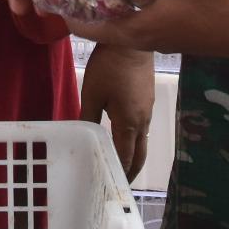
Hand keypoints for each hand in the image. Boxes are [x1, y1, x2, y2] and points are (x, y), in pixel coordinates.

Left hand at [79, 44, 155, 179]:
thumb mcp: (91, 93)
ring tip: (120, 164)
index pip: (125, 158)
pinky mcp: (147, 99)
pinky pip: (143, 128)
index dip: (119, 174)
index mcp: (128, 124)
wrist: (132, 40)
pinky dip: (135, 140)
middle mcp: (142, 122)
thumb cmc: (109, 67)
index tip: (111, 187)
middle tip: (118, 183)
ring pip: (142, 141)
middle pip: (139, 155)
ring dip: (133, 156)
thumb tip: (81, 137)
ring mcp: (147, 110)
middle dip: (130, 171)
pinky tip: (123, 137)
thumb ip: (87, 118)